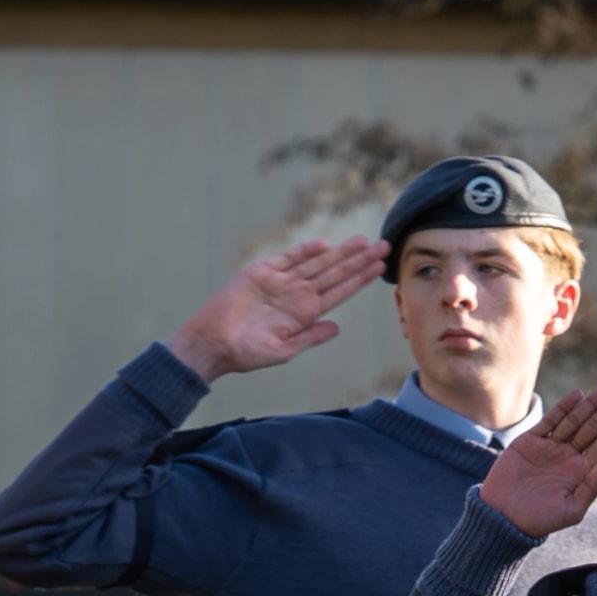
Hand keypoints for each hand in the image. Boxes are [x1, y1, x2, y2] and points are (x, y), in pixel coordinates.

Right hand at [166, 239, 389, 381]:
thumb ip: (311, 336)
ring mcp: (280, 281)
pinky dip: (304, 251)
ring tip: (363, 242)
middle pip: (334, 273)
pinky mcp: (261, 272)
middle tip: (383, 245)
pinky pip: (287, 258)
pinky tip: (324, 246)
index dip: (360, 279)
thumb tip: (337, 327)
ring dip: (339, 253)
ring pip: (316, 263)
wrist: (213, 343)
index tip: (380, 268)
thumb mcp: (284, 350)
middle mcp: (297, 294)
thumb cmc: (246, 353)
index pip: (340, 292)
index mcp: (305, 313)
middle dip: (359, 260)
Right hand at [481, 384, 596, 537]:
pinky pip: (550, 421)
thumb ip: (592, 486)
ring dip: (592, 403)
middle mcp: (569, 456)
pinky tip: (578, 395)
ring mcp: (550, 447)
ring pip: (576, 420)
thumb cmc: (539, 520)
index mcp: (582, 471)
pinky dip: (563, 408)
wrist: (502, 518)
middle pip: (596, 426)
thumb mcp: (572, 510)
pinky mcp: (529, 442)